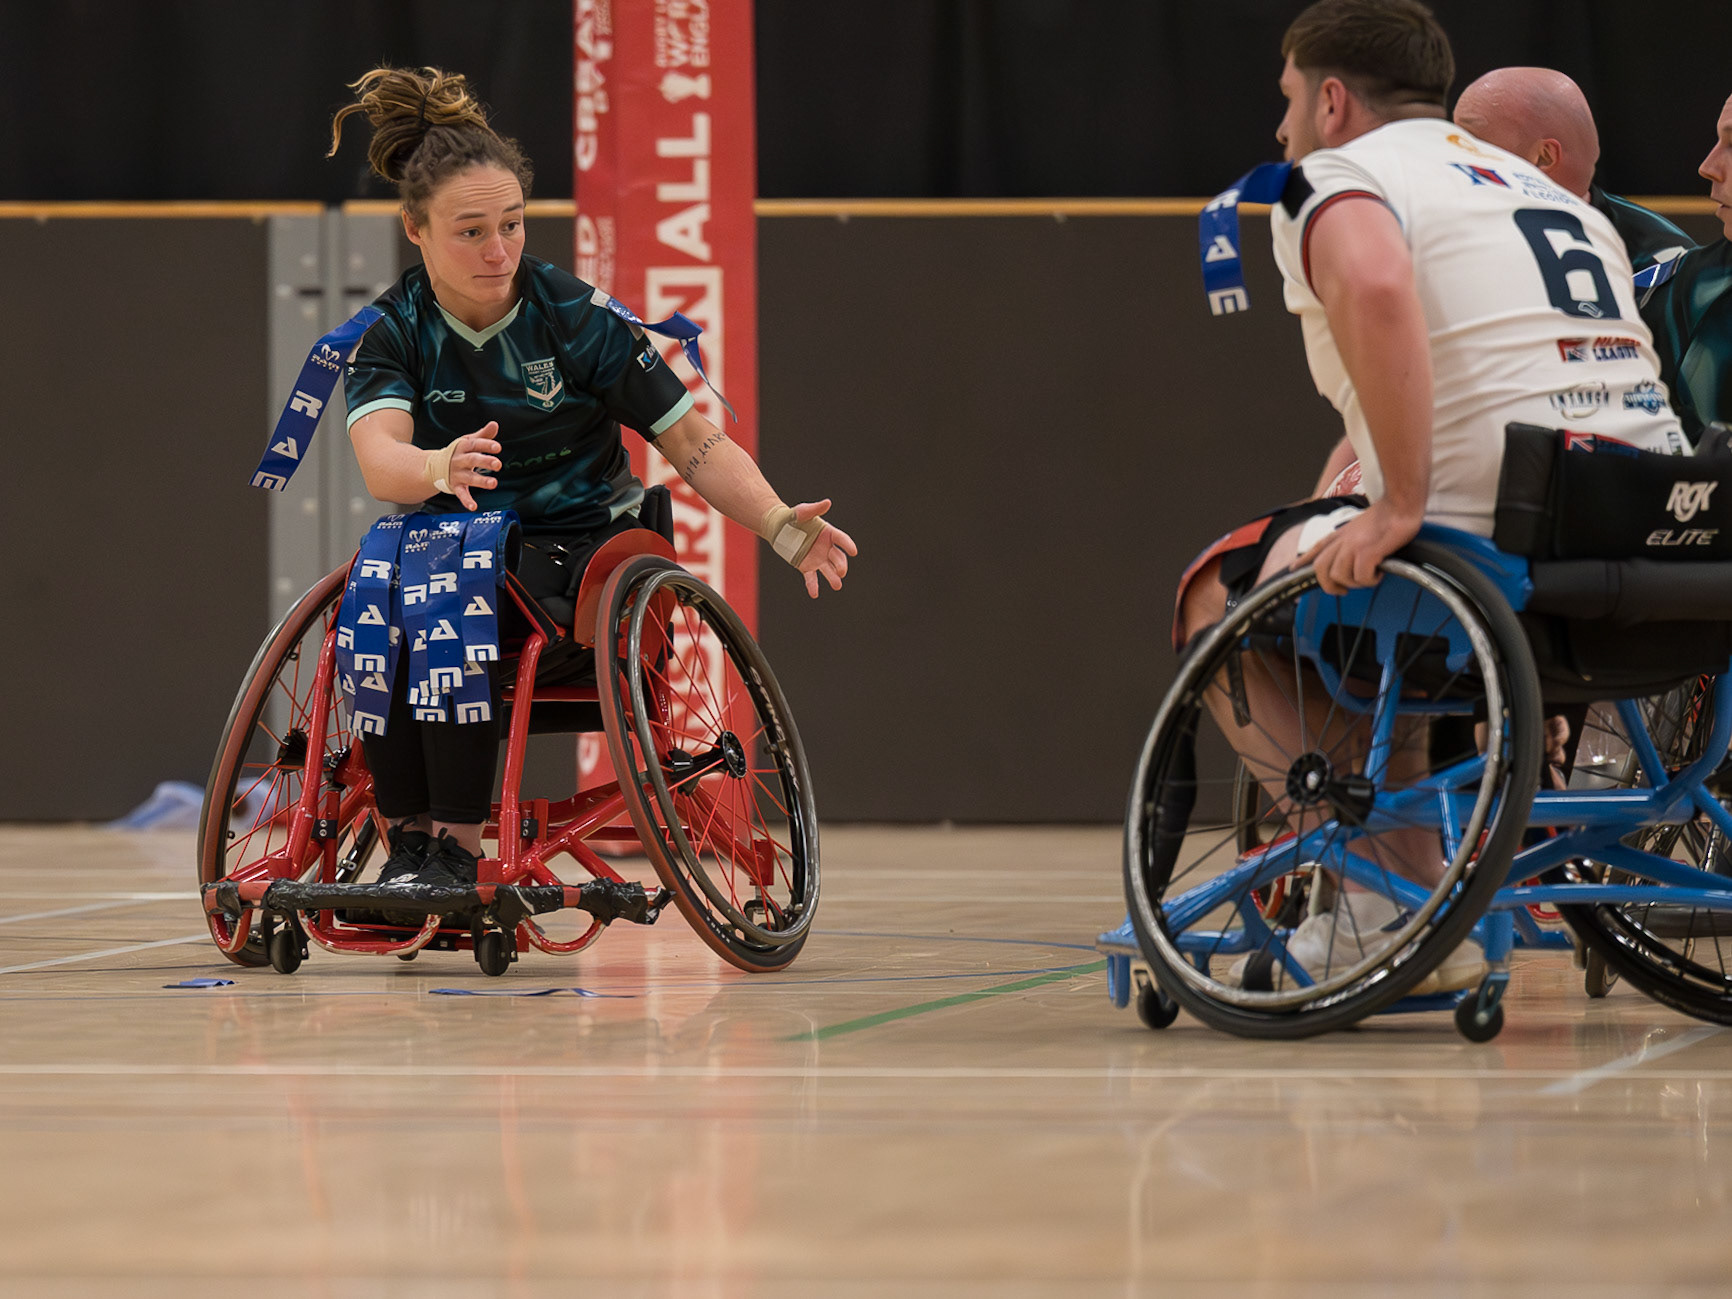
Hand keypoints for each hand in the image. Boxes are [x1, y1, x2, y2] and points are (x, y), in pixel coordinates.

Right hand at [448, 422, 502, 510]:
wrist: (434, 466)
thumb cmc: (458, 453)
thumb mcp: (468, 442)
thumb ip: (483, 435)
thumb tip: (495, 424)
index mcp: (463, 447)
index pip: (475, 444)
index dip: (486, 445)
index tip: (498, 447)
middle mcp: (459, 460)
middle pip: (473, 460)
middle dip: (485, 461)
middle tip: (498, 464)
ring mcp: (457, 474)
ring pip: (469, 478)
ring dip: (481, 481)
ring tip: (494, 483)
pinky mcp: (455, 486)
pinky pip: (461, 494)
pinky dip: (467, 501)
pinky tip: (474, 506)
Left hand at [791, 500, 857, 598]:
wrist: (779, 528)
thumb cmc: (792, 517)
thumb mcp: (802, 512)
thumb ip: (814, 509)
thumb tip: (828, 502)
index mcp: (828, 533)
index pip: (841, 539)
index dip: (848, 545)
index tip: (854, 551)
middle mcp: (826, 548)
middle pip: (837, 558)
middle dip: (841, 565)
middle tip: (841, 572)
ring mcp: (818, 559)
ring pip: (828, 570)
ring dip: (833, 578)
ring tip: (837, 585)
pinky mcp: (806, 567)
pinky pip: (811, 578)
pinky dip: (813, 586)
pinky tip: (814, 594)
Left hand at [1302, 500, 1421, 594]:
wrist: (1401, 502)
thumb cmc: (1389, 512)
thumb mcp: (1361, 524)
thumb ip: (1352, 537)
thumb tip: (1356, 553)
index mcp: (1341, 533)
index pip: (1316, 548)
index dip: (1303, 560)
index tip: (1294, 567)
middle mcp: (1343, 540)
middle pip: (1321, 568)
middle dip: (1329, 585)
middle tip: (1343, 590)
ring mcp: (1353, 545)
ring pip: (1339, 575)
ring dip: (1355, 583)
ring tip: (1369, 577)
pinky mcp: (1368, 551)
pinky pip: (1361, 576)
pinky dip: (1370, 580)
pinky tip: (1379, 574)